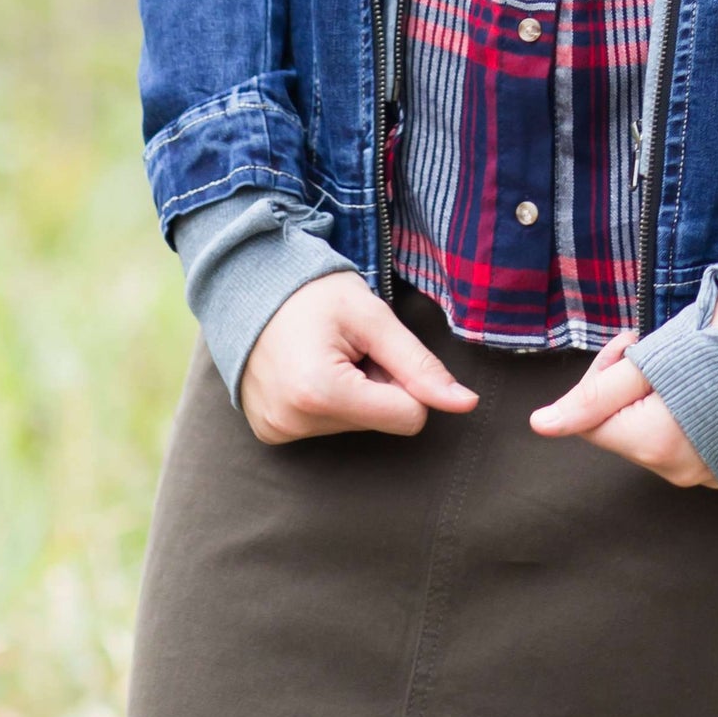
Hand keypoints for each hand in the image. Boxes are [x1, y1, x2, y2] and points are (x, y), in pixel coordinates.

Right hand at [240, 272, 479, 444]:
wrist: (250, 283)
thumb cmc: (315, 293)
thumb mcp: (374, 318)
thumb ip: (421, 365)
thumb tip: (467, 404)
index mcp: (321, 394)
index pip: (409, 417)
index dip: (404, 380)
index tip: (376, 349)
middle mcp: (293, 423)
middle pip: (380, 421)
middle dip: (375, 384)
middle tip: (346, 347)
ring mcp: (277, 431)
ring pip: (356, 425)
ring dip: (351, 390)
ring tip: (325, 354)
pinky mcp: (270, 433)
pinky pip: (325, 426)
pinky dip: (327, 399)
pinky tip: (308, 367)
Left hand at [527, 296, 717, 489]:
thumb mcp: (648, 359)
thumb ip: (593, 396)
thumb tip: (540, 425)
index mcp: (652, 445)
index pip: (592, 419)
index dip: (605, 376)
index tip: (633, 345)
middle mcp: (678, 472)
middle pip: (624, 430)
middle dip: (630, 389)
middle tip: (658, 348)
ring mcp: (708, 476)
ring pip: (654, 437)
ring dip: (658, 402)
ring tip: (688, 366)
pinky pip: (688, 447)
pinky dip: (688, 419)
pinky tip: (708, 388)